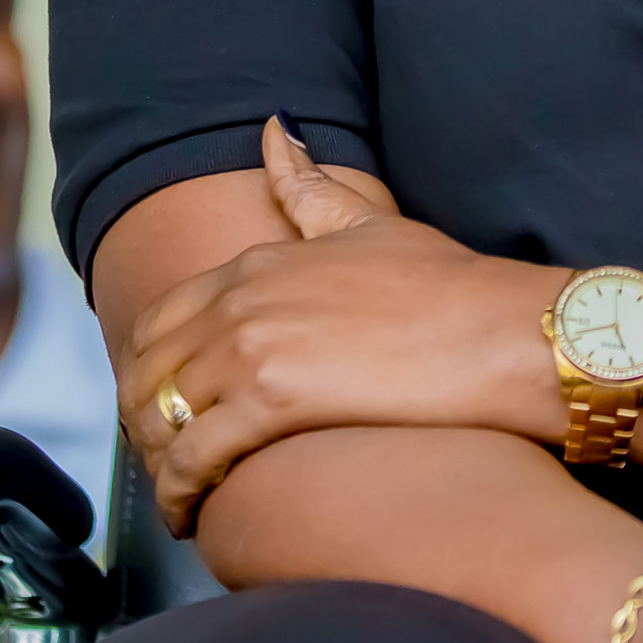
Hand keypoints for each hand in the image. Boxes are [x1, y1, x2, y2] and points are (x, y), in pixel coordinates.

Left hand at [125, 119, 558, 533]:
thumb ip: (308, 186)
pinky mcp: (271, 402)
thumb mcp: (367, 222)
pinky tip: (192, 513)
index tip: (162, 406)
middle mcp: (240, 301)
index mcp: (257, 264)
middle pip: (147, 371)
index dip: (150, 371)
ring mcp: (251, 349)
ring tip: (179, 495)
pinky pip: (193, 458)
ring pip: (160, 418)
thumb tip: (275, 129)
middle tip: (164, 461)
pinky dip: (179, 492)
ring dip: (157, 463)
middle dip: (143, 421)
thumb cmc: (449, 287)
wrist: (500, 334)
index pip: (161, 319)